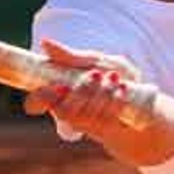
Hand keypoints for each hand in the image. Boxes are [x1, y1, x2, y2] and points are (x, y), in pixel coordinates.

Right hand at [23, 39, 141, 139]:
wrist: (138, 93)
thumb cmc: (108, 73)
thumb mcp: (90, 61)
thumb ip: (69, 56)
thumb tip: (45, 43)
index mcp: (56, 95)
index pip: (35, 103)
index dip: (43, 98)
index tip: (62, 86)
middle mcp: (68, 113)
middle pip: (66, 111)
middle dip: (83, 91)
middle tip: (97, 73)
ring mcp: (86, 124)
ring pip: (87, 118)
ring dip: (101, 95)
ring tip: (114, 76)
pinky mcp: (105, 131)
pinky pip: (107, 121)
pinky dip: (116, 101)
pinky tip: (123, 87)